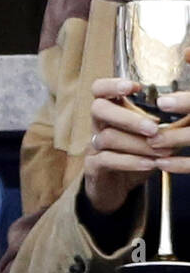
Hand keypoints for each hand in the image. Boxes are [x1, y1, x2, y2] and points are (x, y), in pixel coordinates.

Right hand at [84, 78, 164, 213]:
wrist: (116, 187)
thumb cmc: (136, 155)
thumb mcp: (150, 136)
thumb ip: (163, 124)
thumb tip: (187, 114)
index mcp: (110, 111)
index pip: (99, 89)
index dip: (112, 85)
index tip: (135, 87)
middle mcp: (97, 125)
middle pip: (99, 109)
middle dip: (128, 117)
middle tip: (154, 128)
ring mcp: (93, 145)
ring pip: (106, 137)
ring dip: (137, 143)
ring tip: (162, 151)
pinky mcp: (93, 166)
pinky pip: (107, 159)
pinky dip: (131, 161)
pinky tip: (151, 164)